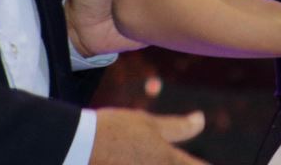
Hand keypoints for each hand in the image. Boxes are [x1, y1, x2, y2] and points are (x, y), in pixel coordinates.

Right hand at [90, 108, 207, 164]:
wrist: (77, 146)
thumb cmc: (114, 130)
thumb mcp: (148, 122)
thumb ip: (179, 127)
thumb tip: (201, 119)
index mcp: (169, 160)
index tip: (203, 162)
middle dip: (183, 164)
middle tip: (159, 153)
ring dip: (156, 164)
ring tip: (147, 156)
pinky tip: (132, 161)